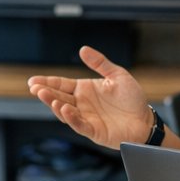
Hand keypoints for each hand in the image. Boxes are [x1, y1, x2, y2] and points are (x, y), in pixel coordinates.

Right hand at [27, 46, 154, 148]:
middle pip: (59, 97)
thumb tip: (83, 49)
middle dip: (46, 93)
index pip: (61, 85)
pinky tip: (64, 109)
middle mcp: (82, 104)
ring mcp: (86, 118)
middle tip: (35, 88)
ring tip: (47, 97)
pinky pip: (79, 124)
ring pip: (65, 112)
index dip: (47, 82)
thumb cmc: (132, 100)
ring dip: (54, 104)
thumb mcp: (117, 75)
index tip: (33, 80)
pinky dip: (71, 118)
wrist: (146, 120)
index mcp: (85, 90)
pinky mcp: (93, 131)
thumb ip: (100, 63)